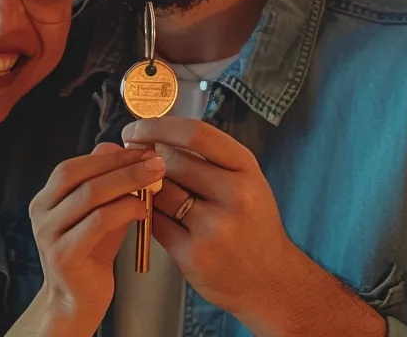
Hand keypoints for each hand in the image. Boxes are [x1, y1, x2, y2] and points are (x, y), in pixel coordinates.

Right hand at [19, 142, 161, 334]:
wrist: (78, 300)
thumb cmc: (92, 255)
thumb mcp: (100, 214)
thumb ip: (108, 187)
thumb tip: (121, 150)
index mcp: (46, 199)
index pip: (74, 165)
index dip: (109, 155)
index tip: (142, 151)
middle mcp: (41, 212)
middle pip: (80, 175)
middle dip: (121, 164)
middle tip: (155, 160)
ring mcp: (48, 234)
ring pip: (89, 194)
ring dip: (127, 182)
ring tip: (155, 178)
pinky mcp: (63, 255)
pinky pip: (98, 222)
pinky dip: (123, 210)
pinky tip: (142, 209)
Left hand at [125, 119, 383, 335]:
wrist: (271, 281)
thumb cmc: (253, 226)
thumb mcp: (246, 182)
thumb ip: (210, 161)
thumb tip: (157, 138)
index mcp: (246, 169)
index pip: (196, 133)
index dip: (158, 126)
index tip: (135, 128)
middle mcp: (235, 194)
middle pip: (171, 162)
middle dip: (148, 161)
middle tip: (136, 163)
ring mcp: (214, 227)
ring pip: (160, 193)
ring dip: (148, 190)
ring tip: (151, 192)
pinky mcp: (194, 254)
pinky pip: (156, 223)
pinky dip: (149, 216)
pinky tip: (153, 215)